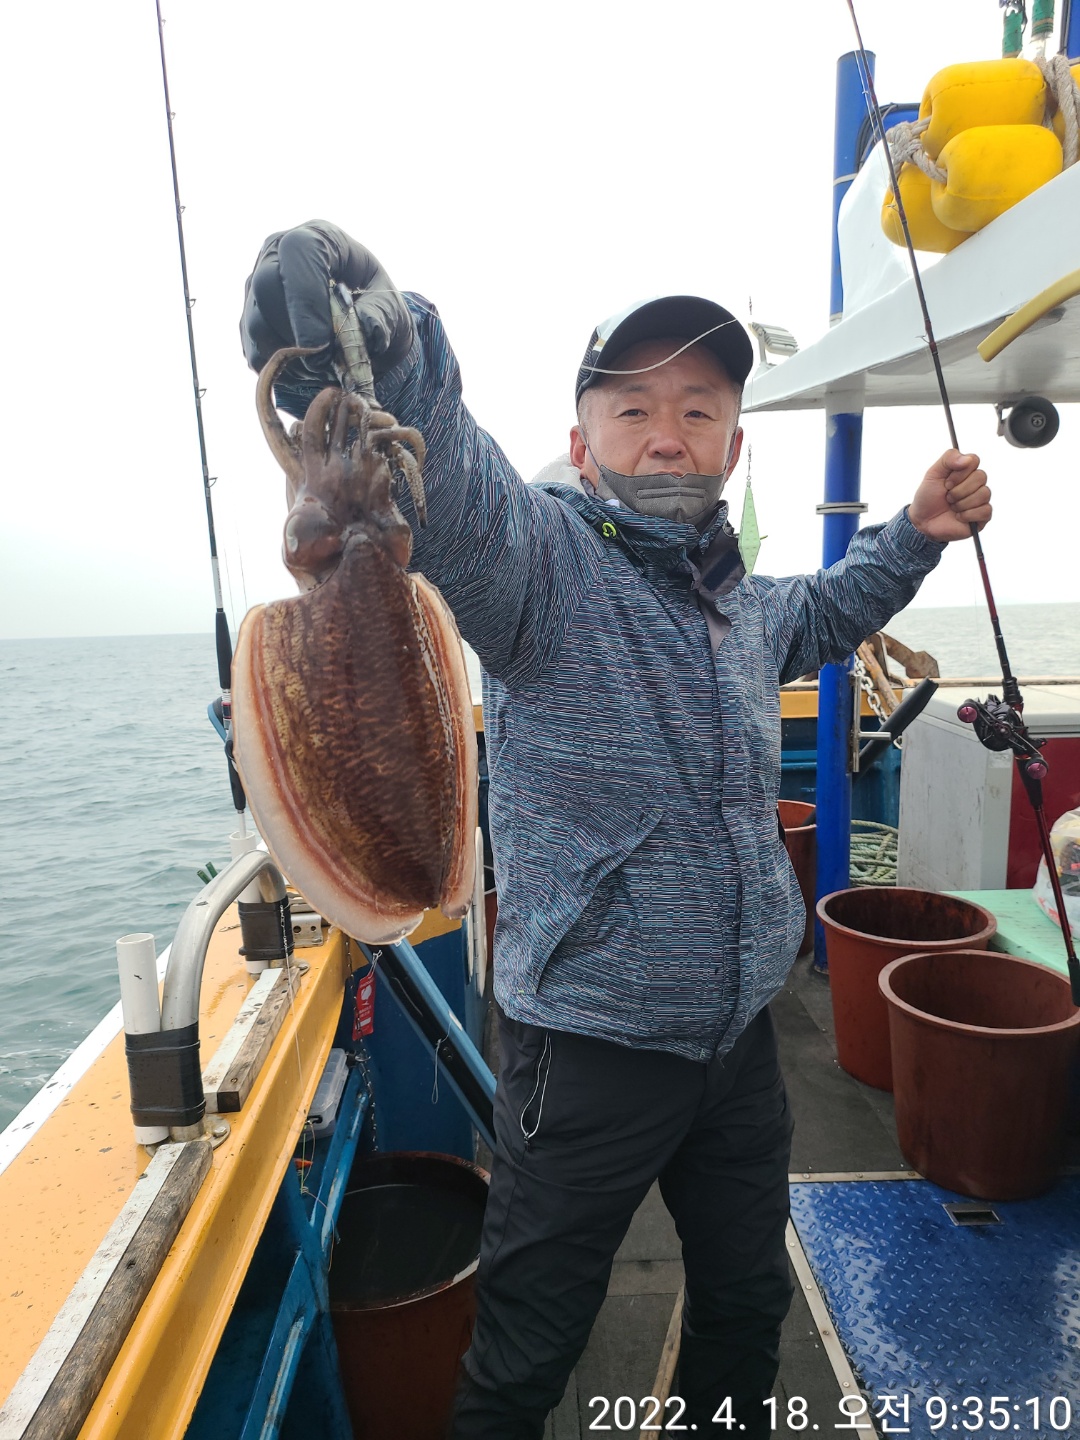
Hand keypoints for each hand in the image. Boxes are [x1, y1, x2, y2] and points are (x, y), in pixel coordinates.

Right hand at [239, 220, 413, 416]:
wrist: (359, 325)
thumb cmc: (375, 308)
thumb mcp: (392, 307)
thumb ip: (382, 315)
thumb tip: (367, 328)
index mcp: (319, 238)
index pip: (298, 252)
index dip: (306, 299)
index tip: (322, 344)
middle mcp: (278, 253)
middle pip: (266, 287)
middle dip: (297, 334)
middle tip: (326, 364)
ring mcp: (256, 285)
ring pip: (256, 323)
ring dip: (291, 356)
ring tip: (324, 368)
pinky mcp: (249, 320)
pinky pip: (255, 351)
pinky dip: (282, 371)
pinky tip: (309, 371)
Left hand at [908, 449, 991, 542]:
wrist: (923, 522)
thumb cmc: (928, 498)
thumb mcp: (933, 474)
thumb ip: (948, 458)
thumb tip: (968, 459)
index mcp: (965, 471)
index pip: (974, 460)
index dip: (960, 473)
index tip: (946, 483)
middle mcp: (976, 483)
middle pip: (981, 477)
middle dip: (959, 490)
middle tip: (947, 497)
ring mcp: (981, 500)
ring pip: (984, 494)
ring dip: (962, 503)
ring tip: (952, 507)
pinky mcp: (983, 516)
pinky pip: (986, 511)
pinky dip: (968, 515)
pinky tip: (958, 517)